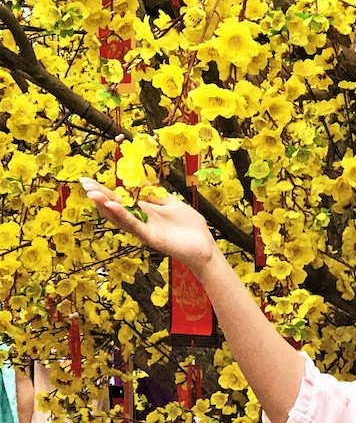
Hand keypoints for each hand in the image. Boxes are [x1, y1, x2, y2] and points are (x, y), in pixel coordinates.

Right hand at [80, 178, 217, 273]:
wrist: (204, 245)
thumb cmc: (189, 226)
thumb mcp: (171, 203)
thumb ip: (156, 193)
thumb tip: (142, 177)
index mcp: (145, 211)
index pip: (121, 198)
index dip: (105, 189)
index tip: (88, 179)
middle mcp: (141, 221)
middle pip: (115, 206)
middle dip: (99, 195)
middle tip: (83, 183)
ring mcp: (145, 230)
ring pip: (121, 217)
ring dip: (106, 205)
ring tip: (92, 193)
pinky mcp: (151, 238)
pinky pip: (134, 226)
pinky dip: (123, 215)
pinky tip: (112, 206)